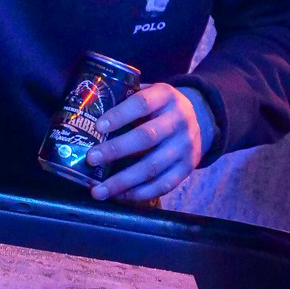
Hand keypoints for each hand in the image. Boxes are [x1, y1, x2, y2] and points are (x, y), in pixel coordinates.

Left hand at [86, 83, 214, 202]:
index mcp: (166, 96)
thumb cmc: (161, 106)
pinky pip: (163, 185)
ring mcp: (185, 147)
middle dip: (116, 150)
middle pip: (146, 137)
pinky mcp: (187, 169)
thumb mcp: (151, 93)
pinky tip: (120, 195)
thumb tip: (89, 114)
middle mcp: (179, 121)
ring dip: (123, 180)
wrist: (200, 119)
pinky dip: (140, 193)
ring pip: (153, 166)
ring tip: (99, 190)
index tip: (98, 126)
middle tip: (91, 159)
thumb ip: (128, 99)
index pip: (142, 103)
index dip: (120, 115)